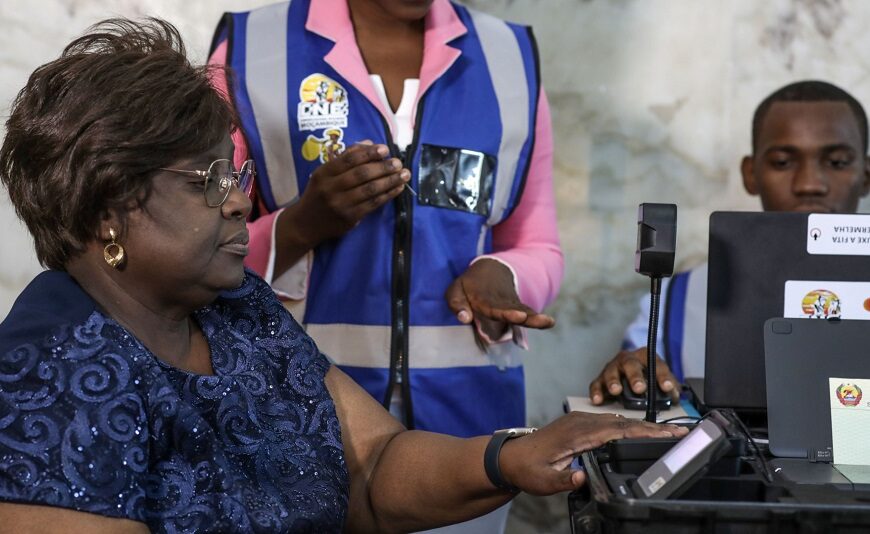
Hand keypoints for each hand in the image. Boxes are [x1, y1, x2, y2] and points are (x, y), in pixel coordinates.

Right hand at [283, 141, 409, 246]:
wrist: (305, 224)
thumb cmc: (319, 194)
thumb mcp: (324, 174)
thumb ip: (345, 158)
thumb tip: (368, 143)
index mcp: (324, 173)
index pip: (349, 159)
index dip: (369, 153)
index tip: (385, 149)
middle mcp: (331, 188)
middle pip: (361, 174)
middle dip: (383, 167)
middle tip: (398, 162)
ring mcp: (341, 204)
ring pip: (370, 189)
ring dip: (390, 181)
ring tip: (404, 174)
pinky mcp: (350, 218)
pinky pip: (373, 204)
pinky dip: (387, 195)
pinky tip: (397, 188)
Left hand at [445, 259, 554, 341]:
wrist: (491, 268)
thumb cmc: (468, 285)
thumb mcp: (455, 291)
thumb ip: (457, 305)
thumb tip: (465, 319)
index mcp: (484, 299)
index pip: (494, 308)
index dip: (506, 313)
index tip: (519, 315)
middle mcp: (501, 302)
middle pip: (514, 311)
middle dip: (525, 316)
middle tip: (536, 319)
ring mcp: (513, 304)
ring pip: (525, 312)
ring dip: (535, 318)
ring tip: (549, 322)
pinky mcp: (519, 308)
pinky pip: (528, 313)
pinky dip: (537, 319)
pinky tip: (549, 322)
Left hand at [499, 411, 688, 494]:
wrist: (510, 457)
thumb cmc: (527, 468)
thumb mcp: (544, 481)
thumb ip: (564, 480)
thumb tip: (582, 479)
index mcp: (577, 433)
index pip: (619, 430)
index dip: (645, 431)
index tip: (668, 434)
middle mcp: (582, 422)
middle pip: (625, 422)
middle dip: (654, 427)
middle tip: (681, 433)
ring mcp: (581, 420)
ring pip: (620, 420)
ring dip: (644, 426)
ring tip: (669, 434)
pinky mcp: (581, 424)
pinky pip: (611, 422)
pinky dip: (630, 426)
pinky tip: (642, 433)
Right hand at [588, 347, 679, 404]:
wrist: (628, 367)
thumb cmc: (645, 373)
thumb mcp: (659, 376)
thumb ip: (669, 385)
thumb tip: (675, 395)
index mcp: (645, 356)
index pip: (655, 364)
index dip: (662, 376)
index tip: (667, 387)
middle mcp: (627, 359)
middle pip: (630, 364)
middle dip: (635, 377)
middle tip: (639, 388)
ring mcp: (612, 368)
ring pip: (611, 372)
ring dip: (613, 382)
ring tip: (616, 391)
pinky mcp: (600, 378)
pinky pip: (596, 384)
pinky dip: (596, 392)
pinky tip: (598, 400)